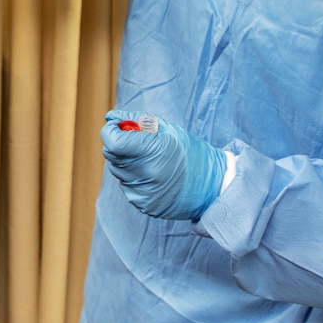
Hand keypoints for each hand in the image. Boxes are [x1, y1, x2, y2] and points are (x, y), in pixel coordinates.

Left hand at [101, 110, 225, 220]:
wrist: (212, 188)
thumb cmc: (191, 153)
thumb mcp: (168, 129)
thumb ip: (137, 121)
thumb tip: (110, 117)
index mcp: (154, 152)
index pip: (113, 141)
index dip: (111, 131)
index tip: (118, 127)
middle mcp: (145, 175)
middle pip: (111, 154)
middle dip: (119, 144)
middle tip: (138, 142)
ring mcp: (142, 192)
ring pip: (117, 170)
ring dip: (126, 161)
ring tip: (150, 160)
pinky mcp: (142, 204)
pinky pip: (126, 185)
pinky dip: (134, 177)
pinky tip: (153, 176)